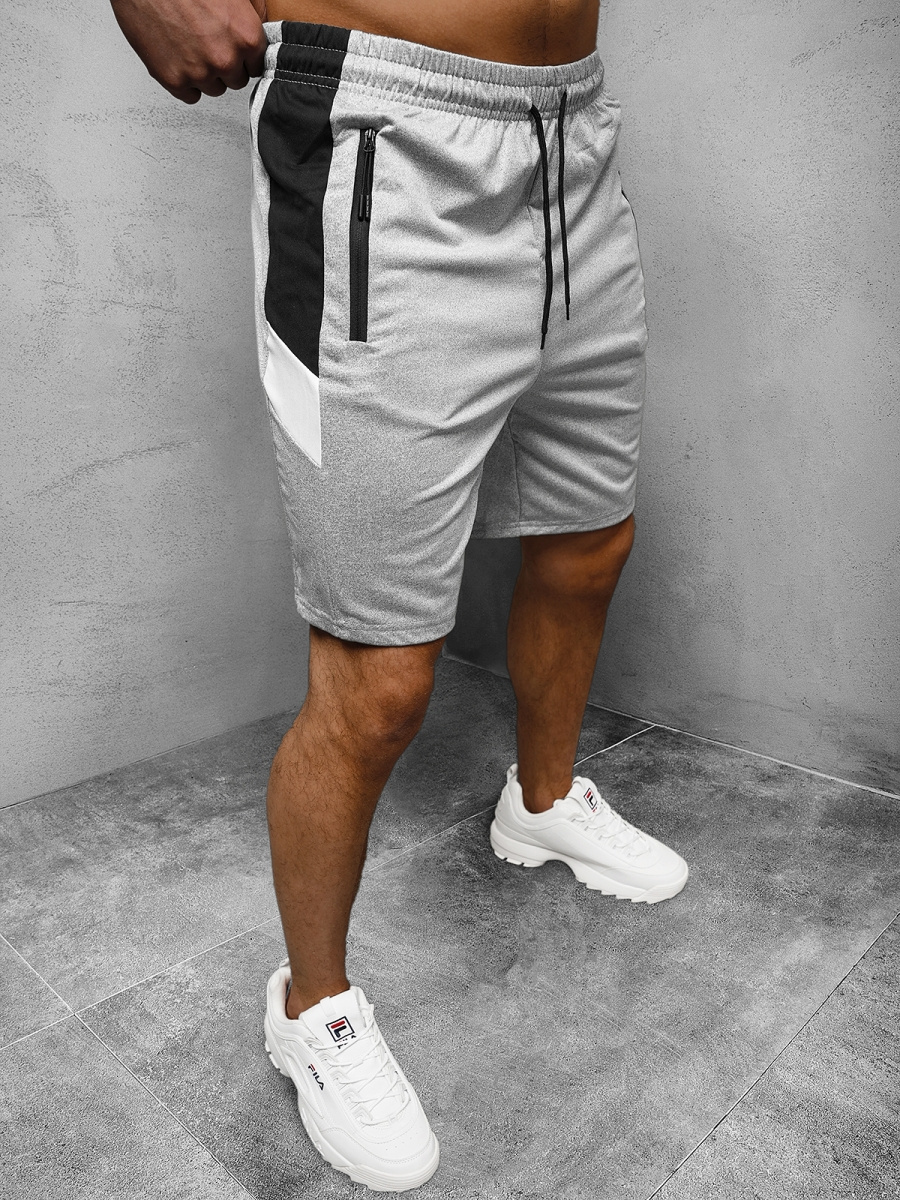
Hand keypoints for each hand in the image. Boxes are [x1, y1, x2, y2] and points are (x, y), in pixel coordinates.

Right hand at [110, 0, 268, 103]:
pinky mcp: (173, 80)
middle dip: (225, 65)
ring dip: (205, 74)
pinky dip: (186, 82)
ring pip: (213, 89)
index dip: (243, 56)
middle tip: (207, 42)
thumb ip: (250, 15)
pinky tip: (179, 59)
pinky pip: (190, 95)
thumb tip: (259, 29)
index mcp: (246, 37)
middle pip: (235, 80)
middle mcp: (225, 59)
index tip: (233, 48)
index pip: (256, 66)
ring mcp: (199, 72)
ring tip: (190, 46)